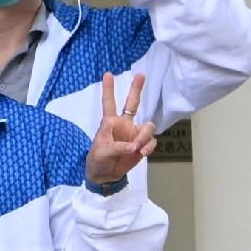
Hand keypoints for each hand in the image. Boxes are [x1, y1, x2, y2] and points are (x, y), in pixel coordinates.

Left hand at [85, 71, 156, 188]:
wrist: (106, 176)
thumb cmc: (98, 160)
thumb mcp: (102, 152)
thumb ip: (118, 147)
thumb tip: (135, 146)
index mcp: (110, 123)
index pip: (109, 103)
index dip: (109, 89)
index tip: (108, 74)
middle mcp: (124, 125)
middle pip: (132, 103)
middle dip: (136, 89)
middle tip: (141, 74)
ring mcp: (134, 134)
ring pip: (148, 126)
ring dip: (144, 137)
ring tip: (137, 148)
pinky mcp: (143, 145)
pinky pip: (152, 141)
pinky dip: (149, 146)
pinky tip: (143, 153)